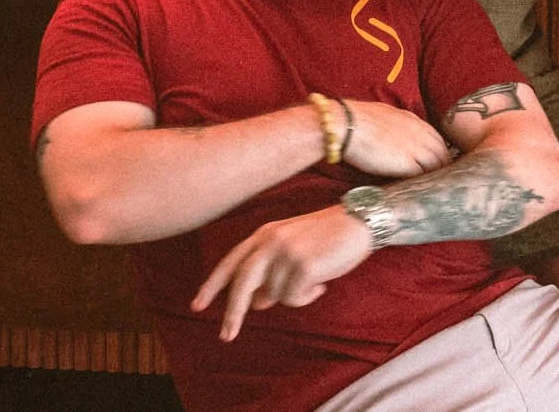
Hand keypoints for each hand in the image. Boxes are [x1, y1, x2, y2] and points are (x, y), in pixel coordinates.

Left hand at [192, 206, 372, 341]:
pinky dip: (307, 297)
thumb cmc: (329, 236)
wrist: (362, 220)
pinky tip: (322, 282)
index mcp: (265, 233)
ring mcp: (286, 252)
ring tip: (314, 280)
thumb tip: (256, 302)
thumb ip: (271, 272)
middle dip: (232, 313)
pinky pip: (294, 298)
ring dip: (293, 295)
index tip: (196, 306)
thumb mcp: (294, 249)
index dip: (212, 285)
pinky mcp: (303, 265)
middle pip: (241, 283)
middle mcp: (270, 241)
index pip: (231, 262)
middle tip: (226, 336)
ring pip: (275, 295)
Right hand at [339, 100, 452, 178]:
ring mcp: (416, 148)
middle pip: (442, 152)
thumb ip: (397, 123)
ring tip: (435, 188)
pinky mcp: (407, 163)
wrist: (349, 125)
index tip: (438, 162)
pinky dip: (425, 182)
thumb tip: (396, 130)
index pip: (437, 138)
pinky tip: (423, 190)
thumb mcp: (385, 114)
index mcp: (414, 121)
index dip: (439, 152)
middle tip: (442, 178)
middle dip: (443, 165)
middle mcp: (420, 133)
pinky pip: (423, 175)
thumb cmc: (359, 119)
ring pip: (437, 164)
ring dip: (436, 176)